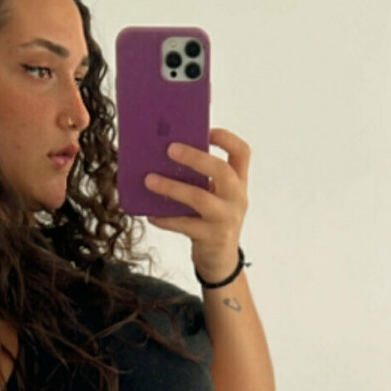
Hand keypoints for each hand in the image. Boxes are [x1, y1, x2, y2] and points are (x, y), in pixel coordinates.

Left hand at [144, 127, 249, 279]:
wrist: (220, 260)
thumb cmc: (212, 220)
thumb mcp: (215, 196)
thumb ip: (201, 178)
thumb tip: (164, 156)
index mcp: (239, 183)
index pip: (242, 153)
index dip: (226, 138)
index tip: (206, 130)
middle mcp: (237, 199)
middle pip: (222, 171)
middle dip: (195, 158)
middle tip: (170, 149)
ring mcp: (226, 219)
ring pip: (200, 198)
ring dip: (172, 187)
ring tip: (149, 180)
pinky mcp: (211, 238)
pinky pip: (184, 225)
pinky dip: (165, 218)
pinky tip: (150, 214)